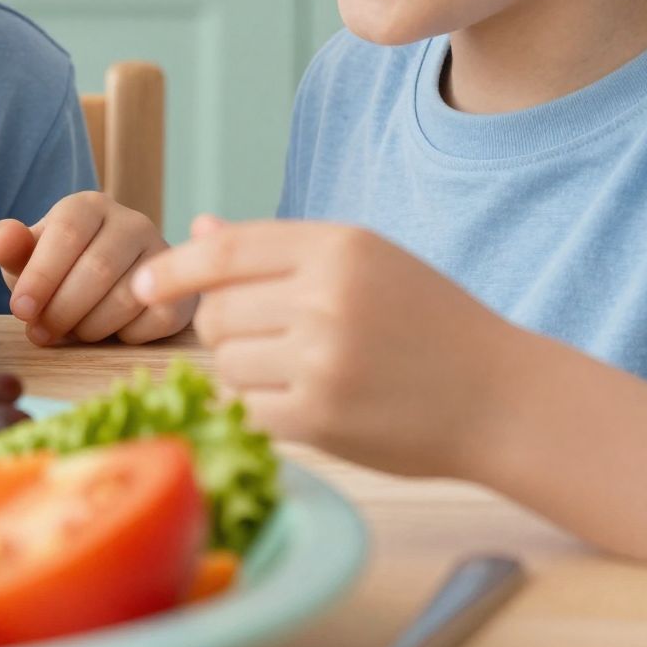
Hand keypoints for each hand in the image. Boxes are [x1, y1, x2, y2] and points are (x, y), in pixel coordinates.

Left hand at [0, 192, 192, 345]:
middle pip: (97, 268)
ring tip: (73, 332)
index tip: (21, 310)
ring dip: (90, 326)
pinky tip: (111, 333)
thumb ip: (10, 248)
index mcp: (89, 206)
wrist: (109, 289)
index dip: (41, 275)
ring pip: (127, 297)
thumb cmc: (60, 271)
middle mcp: (132, 222)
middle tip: (41, 333)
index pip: (66, 233)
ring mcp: (162, 255)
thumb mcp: (27, 258)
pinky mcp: (184, 290)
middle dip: (62, 310)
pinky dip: (125, 335)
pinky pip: (155, 318)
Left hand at [132, 217, 510, 476]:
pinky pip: (247, 409)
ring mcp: (324, 359)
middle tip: (265, 341)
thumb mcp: (365, 264)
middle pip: (215, 312)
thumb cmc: (428, 326)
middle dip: (223, 329)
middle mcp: (328, 296)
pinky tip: (296, 405)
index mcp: (339, 247)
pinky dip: (258, 411)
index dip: (172, 268)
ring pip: (224, 363)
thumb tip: (197, 229)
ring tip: (293, 372)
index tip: (142, 285)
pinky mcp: (321, 417)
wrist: (504, 399)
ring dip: (241, 372)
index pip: (224, 251)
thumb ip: (278, 249)